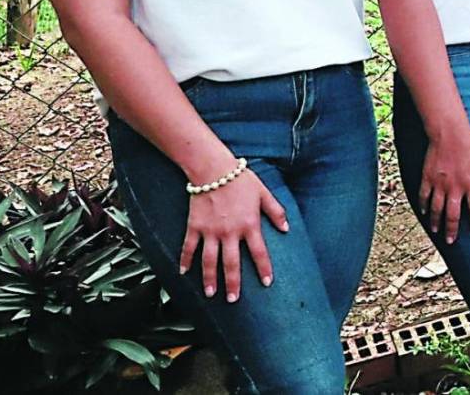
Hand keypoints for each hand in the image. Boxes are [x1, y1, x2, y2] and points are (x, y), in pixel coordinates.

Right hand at [179, 168, 288, 302]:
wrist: (213, 169)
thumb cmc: (241, 179)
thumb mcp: (264, 193)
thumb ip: (276, 211)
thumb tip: (286, 228)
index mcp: (249, 225)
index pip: (259, 252)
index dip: (264, 269)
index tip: (267, 283)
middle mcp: (230, 232)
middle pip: (231, 264)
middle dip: (233, 284)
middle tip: (233, 299)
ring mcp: (210, 231)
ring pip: (209, 261)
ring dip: (209, 279)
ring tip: (210, 293)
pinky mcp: (195, 227)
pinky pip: (189, 248)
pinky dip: (185, 261)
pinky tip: (184, 273)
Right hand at [419, 124, 469, 243]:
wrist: (449, 132)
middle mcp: (454, 187)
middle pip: (453, 214)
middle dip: (452, 230)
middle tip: (451, 241)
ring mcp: (439, 183)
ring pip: (437, 209)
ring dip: (436, 222)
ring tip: (436, 231)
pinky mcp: (427, 177)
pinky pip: (424, 196)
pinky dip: (424, 206)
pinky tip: (424, 213)